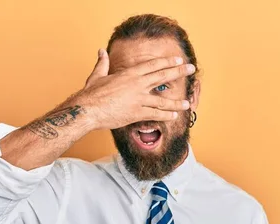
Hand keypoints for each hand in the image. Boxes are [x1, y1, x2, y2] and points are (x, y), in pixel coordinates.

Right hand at [75, 49, 195, 130]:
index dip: (167, 62)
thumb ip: (102, 63)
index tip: (178, 59)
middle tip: (192, 68)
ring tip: (187, 103)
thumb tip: (101, 51)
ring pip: (162, 100)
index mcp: (129, 74)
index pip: (153, 65)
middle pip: (163, 76)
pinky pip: (155, 114)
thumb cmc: (91, 94)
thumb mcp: (97, 75)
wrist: (88, 110)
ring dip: (176, 102)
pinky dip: (165, 115)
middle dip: (179, 71)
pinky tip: (174, 116)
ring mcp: (138, 99)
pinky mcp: (137, 113)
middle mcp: (137, 84)